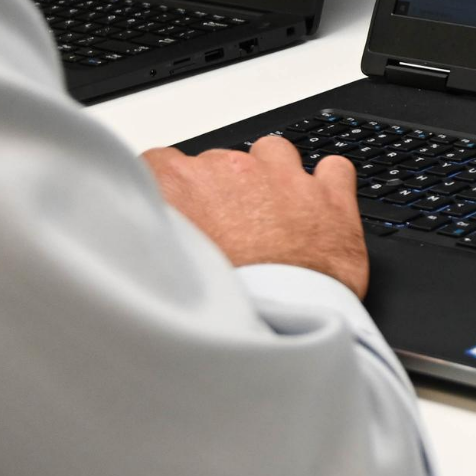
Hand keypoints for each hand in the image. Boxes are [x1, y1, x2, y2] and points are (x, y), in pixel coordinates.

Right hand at [142, 133, 368, 294]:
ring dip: (272, 177)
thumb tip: (141, 234)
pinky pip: (334, 167)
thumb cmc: (222, 304)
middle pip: (219, 163)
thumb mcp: (159, 270)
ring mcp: (284, 178)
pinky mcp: (330, 195)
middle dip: (223, 191)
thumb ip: (150, 236)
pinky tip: (320, 207)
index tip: (181, 207)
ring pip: (273, 152)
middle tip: (228, 231)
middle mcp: (231, 171)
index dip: (173, 188)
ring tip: (273, 216)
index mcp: (181, 185)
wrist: (277, 322)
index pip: (160, 163)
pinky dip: (328, 184)